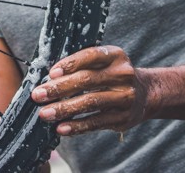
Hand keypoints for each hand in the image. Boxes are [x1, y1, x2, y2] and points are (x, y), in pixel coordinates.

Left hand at [30, 45, 148, 135]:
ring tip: (44, 113)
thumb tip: (48, 79)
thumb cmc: (111, 75)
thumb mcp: (103, 63)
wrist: (145, 94)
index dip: (70, 64)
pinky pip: (96, 122)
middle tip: (38, 95)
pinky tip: (61, 128)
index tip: (51, 73)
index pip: (90, 56)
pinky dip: (77, 126)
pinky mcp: (123, 117)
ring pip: (90, 102)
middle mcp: (122, 74)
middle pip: (87, 80)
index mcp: (115, 55)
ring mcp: (125, 96)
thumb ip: (81, 65)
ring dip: (64, 109)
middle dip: (59, 88)